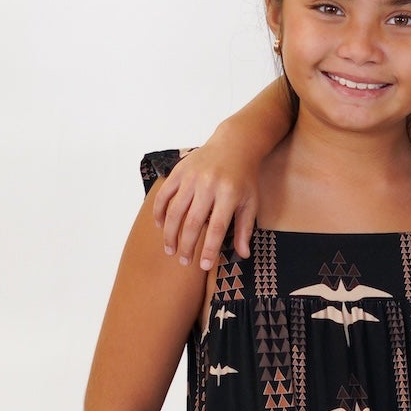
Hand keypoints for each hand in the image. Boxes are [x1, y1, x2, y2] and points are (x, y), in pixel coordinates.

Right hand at [153, 145, 257, 269]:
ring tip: (170, 249)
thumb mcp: (250, 202)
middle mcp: (208, 185)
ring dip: (170, 233)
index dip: (208, 248)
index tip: (203, 266)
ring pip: (175, 210)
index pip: (216, 228)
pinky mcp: (179, 171)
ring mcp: (191, 177)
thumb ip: (245, 229)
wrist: (235, 144)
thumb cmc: (244, 177)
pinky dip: (160, 211)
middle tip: (183, 261)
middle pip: (192, 222)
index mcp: (229, 194)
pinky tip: (161, 226)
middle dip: (186, 245)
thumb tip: (243, 255)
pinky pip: (164, 194)